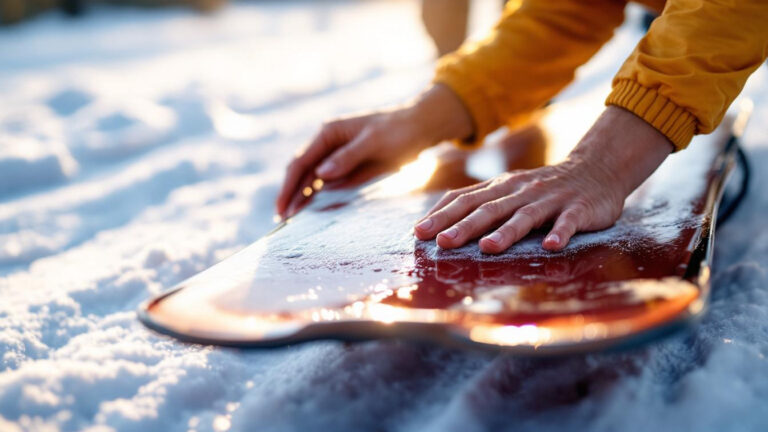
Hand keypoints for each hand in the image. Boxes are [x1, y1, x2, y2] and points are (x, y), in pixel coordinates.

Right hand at [276, 84, 473, 217]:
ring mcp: (336, 156)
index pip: (301, 162)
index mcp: (328, 133)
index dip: (289, 186)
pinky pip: (328, 184)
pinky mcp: (347, 167)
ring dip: (301, 198)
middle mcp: (327, 144)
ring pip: (312, 180)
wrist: (420, 128)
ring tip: (290, 220)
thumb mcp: (374, 142)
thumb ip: (347, 157)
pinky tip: (310, 211)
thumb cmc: (398, 130)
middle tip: (282, 219)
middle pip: (302, 172)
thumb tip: (321, 174)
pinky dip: (318, 197)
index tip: (283, 207)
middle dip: (291, 195)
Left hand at [413, 106, 673, 252]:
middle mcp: (521, 191)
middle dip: (463, 226)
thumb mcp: (508, 190)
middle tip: (441, 243)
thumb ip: (478, 202)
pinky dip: (559, 233)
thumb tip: (436, 221)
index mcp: (501, 188)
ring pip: (525, 216)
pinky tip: (551, 246)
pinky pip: (568, 222)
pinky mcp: (578, 209)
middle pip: (488, 209)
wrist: (597, 169)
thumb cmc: (543, 188)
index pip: (465, 200)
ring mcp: (550, 199)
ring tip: (488, 248)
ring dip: (506, 232)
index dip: (441, 216)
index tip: (418, 233)